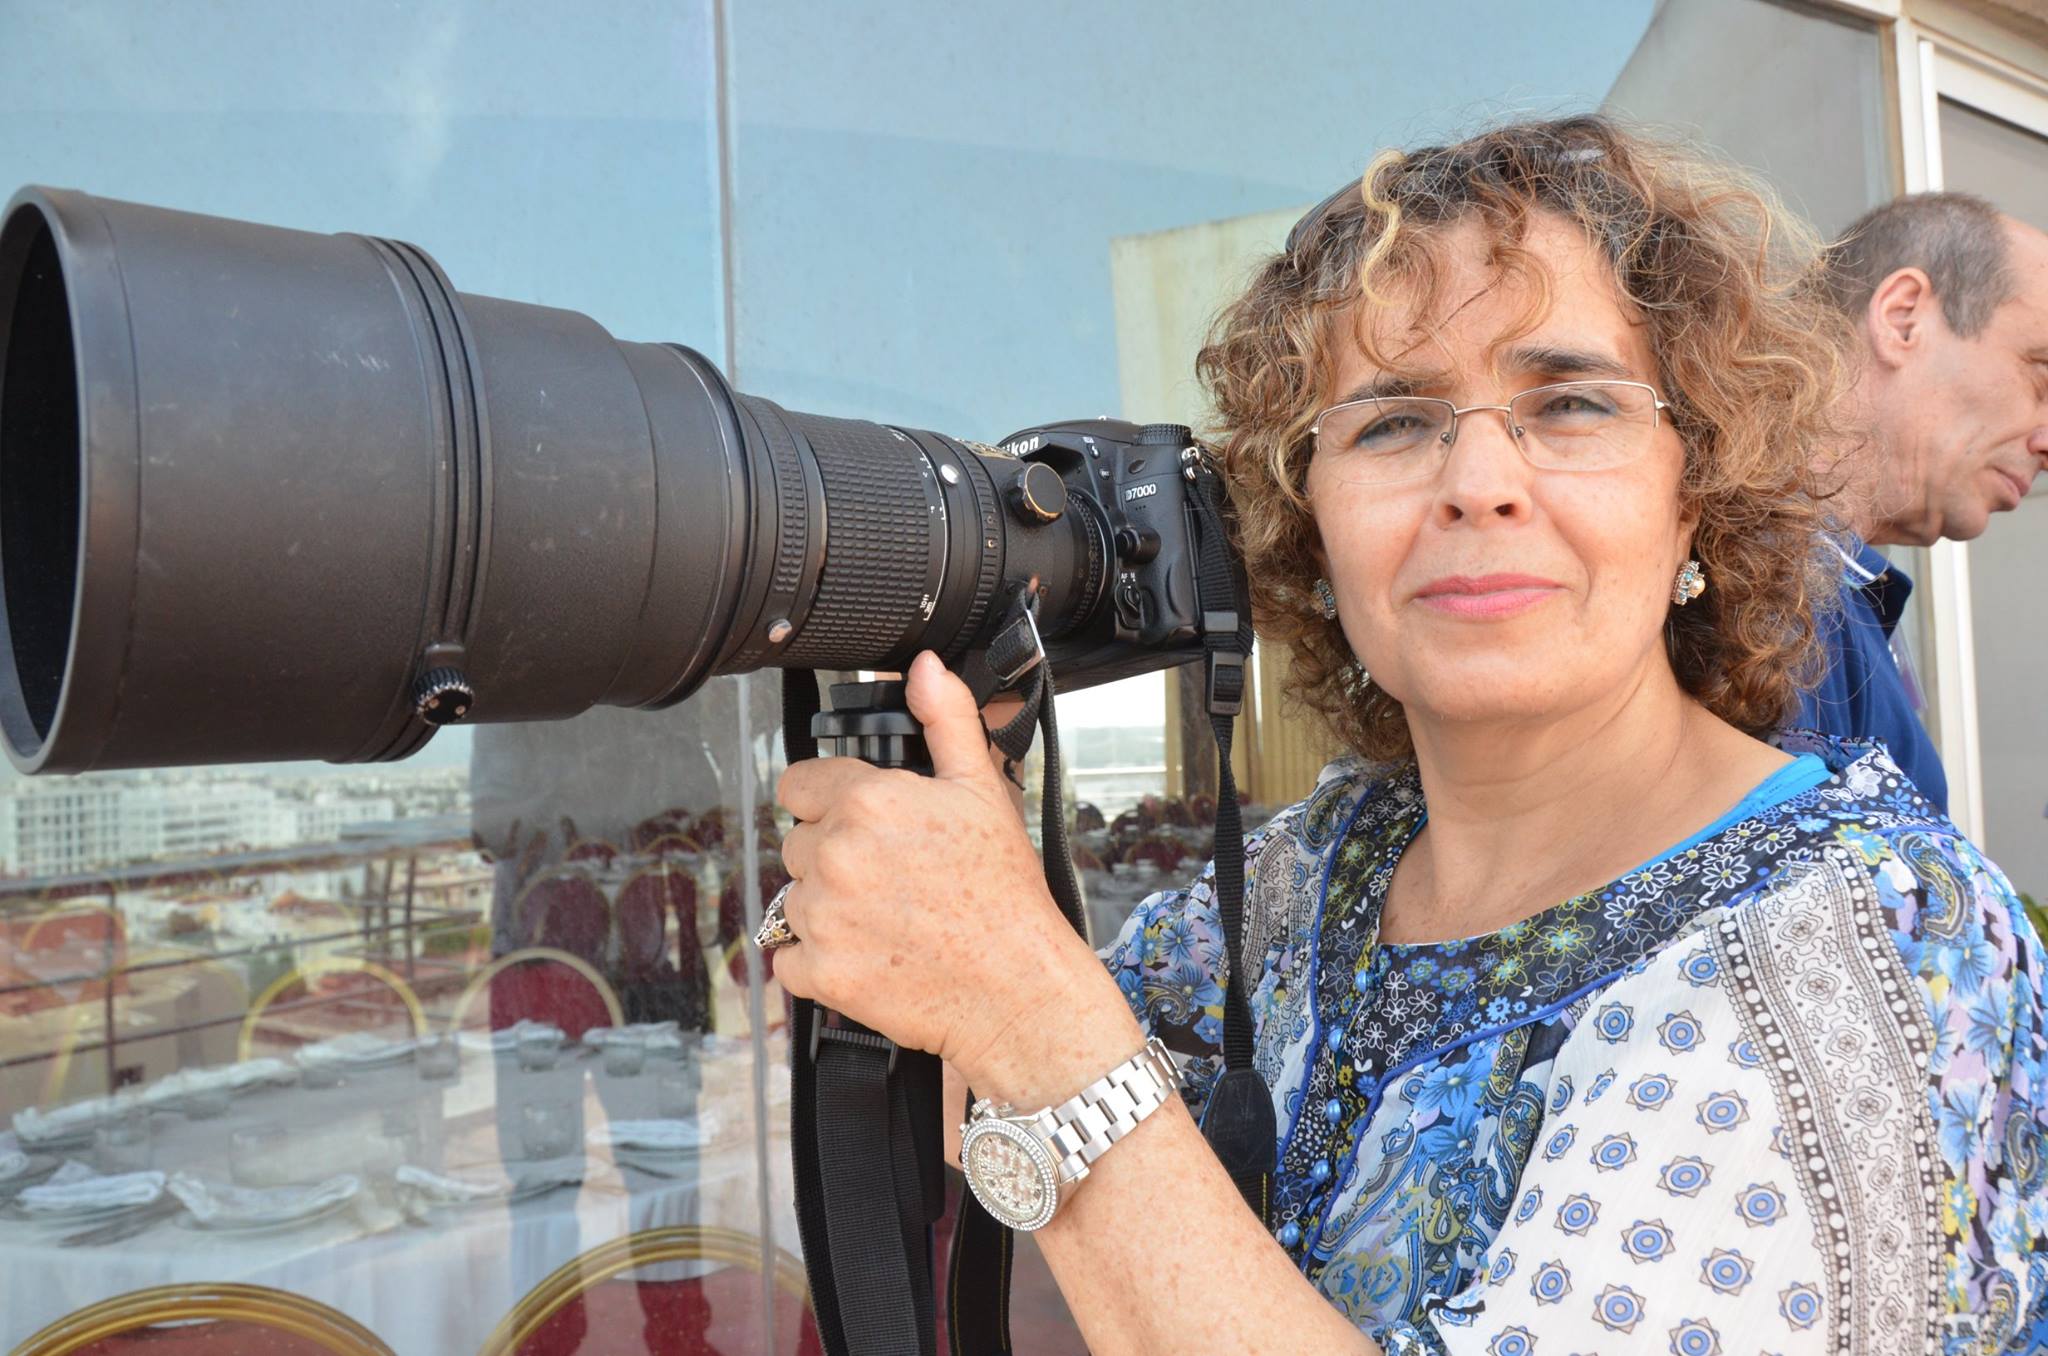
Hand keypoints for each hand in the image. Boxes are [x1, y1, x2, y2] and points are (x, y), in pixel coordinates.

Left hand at [771, 652, 1109, 1088]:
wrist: (1018, 987)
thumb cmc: (1006, 894)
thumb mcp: (983, 790)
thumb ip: (945, 719)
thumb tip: (924, 668)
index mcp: (868, 802)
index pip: (798, 785)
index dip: (830, 802)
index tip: (863, 826)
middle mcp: (835, 854)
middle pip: (797, 842)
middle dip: (834, 856)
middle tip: (890, 878)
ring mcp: (821, 916)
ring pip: (793, 899)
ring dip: (827, 908)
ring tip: (887, 919)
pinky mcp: (818, 972)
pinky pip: (789, 959)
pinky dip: (819, 963)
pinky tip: (870, 955)